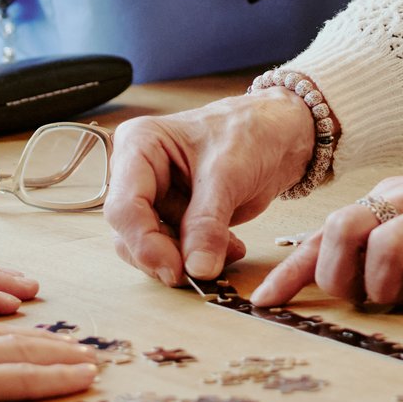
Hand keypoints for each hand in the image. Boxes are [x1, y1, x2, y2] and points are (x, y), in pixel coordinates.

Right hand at [104, 89, 315, 283]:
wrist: (279, 134)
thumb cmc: (250, 131)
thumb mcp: (229, 174)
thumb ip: (208, 222)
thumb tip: (197, 268)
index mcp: (139, 145)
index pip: (123, 206)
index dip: (144, 243)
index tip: (176, 269)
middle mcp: (138, 173)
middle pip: (130, 233)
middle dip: (166, 256)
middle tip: (202, 270)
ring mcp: (156, 196)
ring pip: (149, 248)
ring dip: (187, 259)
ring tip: (227, 250)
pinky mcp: (174, 216)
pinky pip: (175, 250)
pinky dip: (201, 257)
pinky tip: (231, 247)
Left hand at [252, 142, 402, 309]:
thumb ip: (381, 243)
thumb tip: (335, 282)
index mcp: (387, 200)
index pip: (326, 232)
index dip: (292, 270)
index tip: (264, 302)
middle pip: (344, 228)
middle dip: (336, 273)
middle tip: (354, 298)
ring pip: (387, 243)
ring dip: (381, 284)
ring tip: (396, 300)